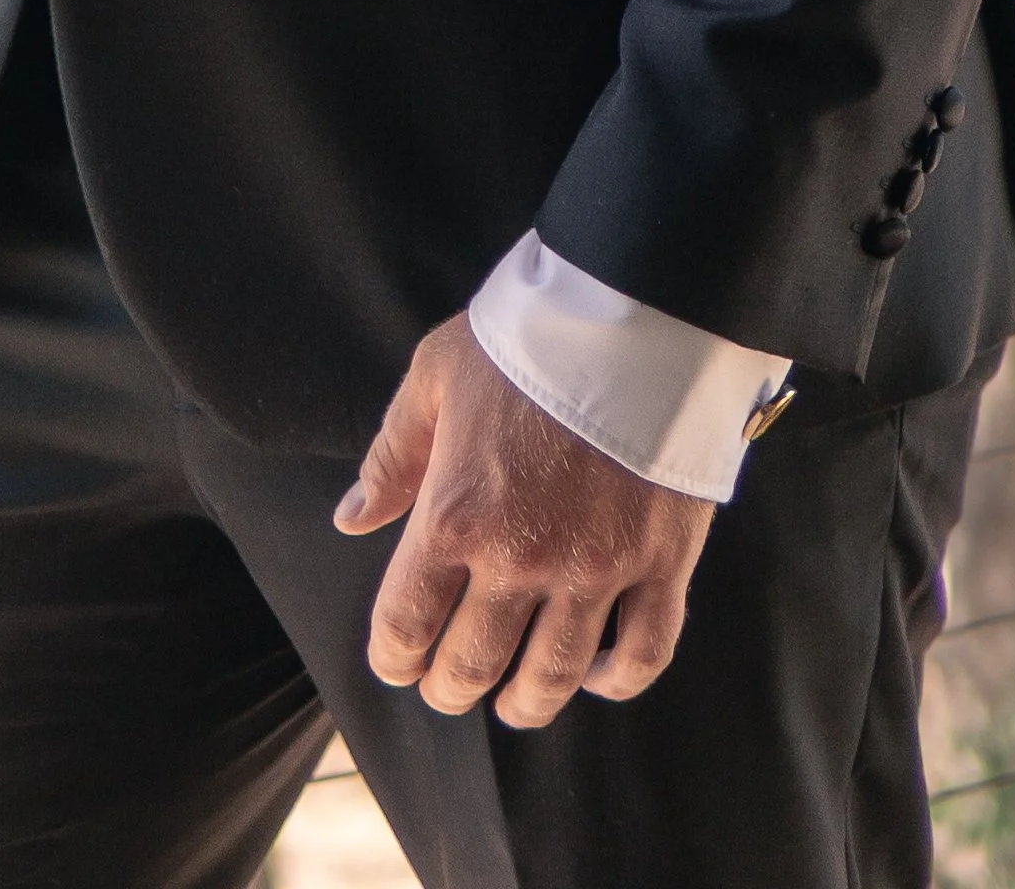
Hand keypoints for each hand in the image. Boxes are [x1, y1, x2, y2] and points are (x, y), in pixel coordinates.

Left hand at [335, 315, 711, 729]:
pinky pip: (643, 652)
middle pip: (473, 666)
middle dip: (448, 687)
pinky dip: (616, 681)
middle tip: (446, 684)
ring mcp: (596, 568)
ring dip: (523, 703)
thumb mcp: (435, 375)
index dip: (393, 656)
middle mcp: (521, 558)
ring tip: (512, 701)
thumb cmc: (525, 338)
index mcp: (455, 515)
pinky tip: (595, 676)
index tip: (396, 658)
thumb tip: (353, 520)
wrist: (634, 310)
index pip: (406, 624)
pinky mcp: (661, 562)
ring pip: (552, 678)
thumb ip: (392, 456)